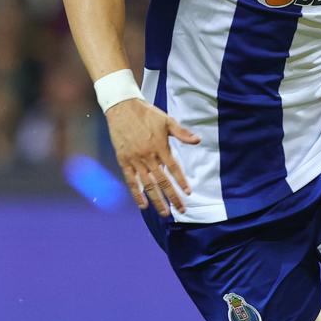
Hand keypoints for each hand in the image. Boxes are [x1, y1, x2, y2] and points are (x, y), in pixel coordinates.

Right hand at [105, 98, 199, 216]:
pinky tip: (143, 205)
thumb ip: (182, 133)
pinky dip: (136, 194)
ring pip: (147, 185)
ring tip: (165, 213)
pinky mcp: (123, 161)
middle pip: (162, 181)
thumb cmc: (147, 114)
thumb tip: (198, 140)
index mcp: (160, 146)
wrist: (122, 108)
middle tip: (181, 210)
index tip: (188, 193)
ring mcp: (134, 160)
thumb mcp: (167, 120)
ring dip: (157, 200)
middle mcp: (147, 156)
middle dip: (172, 197)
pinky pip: (130, 181)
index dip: (181, 181)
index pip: (173, 168)